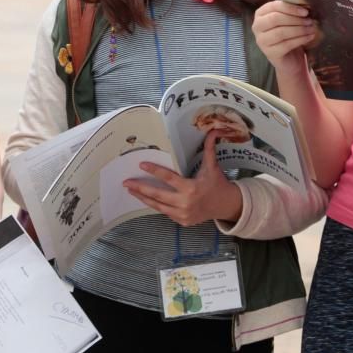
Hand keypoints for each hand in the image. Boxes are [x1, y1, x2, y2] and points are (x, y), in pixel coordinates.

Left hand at [123, 133, 242, 225]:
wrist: (226, 206)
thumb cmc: (217, 184)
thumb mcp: (212, 166)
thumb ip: (209, 149)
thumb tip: (213, 131)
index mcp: (191, 188)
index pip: (168, 178)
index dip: (154, 171)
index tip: (141, 165)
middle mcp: (185, 202)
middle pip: (157, 195)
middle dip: (140, 188)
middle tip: (126, 182)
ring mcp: (183, 214)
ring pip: (158, 206)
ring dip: (143, 198)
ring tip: (131, 191)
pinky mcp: (182, 221)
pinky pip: (165, 212)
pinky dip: (156, 205)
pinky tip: (146, 198)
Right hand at [252, 0, 319, 75]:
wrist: (290, 58)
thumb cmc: (290, 35)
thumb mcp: (289, 20)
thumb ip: (292, 11)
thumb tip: (305, 5)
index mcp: (261, 14)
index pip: (273, 6)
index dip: (290, 8)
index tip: (305, 11)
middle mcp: (257, 27)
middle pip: (275, 19)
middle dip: (295, 19)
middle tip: (310, 21)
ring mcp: (262, 41)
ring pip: (281, 32)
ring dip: (299, 29)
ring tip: (311, 29)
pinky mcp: (270, 53)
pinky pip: (286, 44)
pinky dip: (300, 39)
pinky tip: (309, 37)